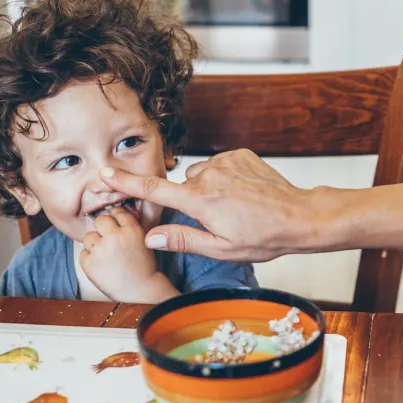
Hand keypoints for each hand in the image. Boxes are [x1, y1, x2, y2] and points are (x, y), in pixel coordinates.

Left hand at [79, 207, 178, 302]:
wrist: (140, 291)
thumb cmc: (143, 267)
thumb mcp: (143, 241)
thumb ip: (129, 228)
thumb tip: (112, 216)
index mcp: (132, 230)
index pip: (117, 212)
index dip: (116, 219)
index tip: (117, 226)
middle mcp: (115, 237)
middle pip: (101, 220)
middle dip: (103, 228)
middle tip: (109, 239)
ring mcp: (100, 250)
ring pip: (89, 236)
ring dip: (95, 244)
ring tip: (107, 256)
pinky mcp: (89, 263)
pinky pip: (84, 253)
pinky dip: (90, 259)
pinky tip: (102, 266)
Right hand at [98, 150, 318, 261]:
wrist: (297, 216)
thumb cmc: (262, 237)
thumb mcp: (219, 248)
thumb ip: (182, 239)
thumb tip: (151, 237)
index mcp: (199, 201)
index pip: (153, 191)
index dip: (126, 183)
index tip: (105, 173)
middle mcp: (208, 176)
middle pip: (183, 186)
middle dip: (192, 201)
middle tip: (219, 218)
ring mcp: (225, 162)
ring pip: (202, 176)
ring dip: (210, 189)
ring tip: (235, 206)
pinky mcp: (240, 155)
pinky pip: (221, 165)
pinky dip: (226, 177)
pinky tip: (243, 193)